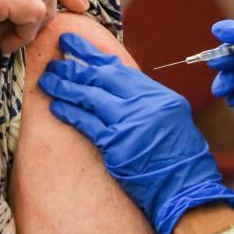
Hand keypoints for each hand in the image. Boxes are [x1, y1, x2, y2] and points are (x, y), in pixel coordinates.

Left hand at [39, 33, 233, 233]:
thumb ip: (142, 99)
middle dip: (72, 66)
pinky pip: (85, 122)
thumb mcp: (168, 118)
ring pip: (89, 96)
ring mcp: (131, 122)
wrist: (187, 190)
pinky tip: (55, 106)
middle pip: (100, 76)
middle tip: (52, 61)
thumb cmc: (177, 157)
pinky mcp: (117, 143)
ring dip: (64, 86)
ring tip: (47, 80)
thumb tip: (109, 82)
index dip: (90, 53)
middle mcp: (146, 103)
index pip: (117, 67)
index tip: (71, 42)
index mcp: (158, 94)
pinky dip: (68, 111)